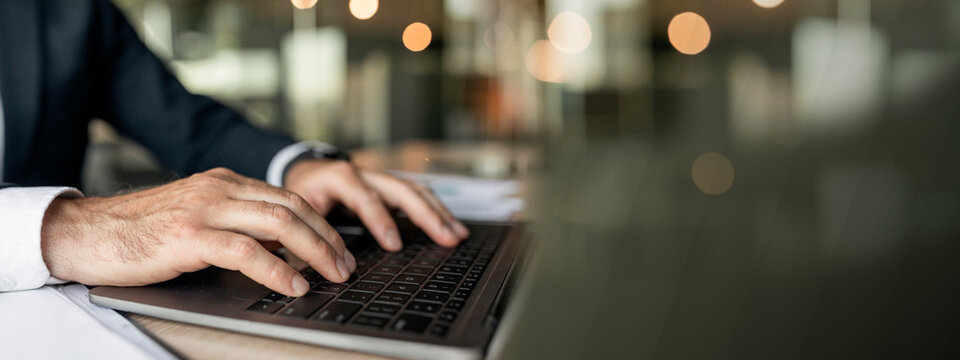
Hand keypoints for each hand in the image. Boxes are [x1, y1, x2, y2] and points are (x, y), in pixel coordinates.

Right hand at [40, 168, 354, 296]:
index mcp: (225, 182)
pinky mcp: (190, 236)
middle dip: (328, 238)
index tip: (340, 248)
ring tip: (332, 275)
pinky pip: (247, 251)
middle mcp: (220, 189)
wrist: (87, 232)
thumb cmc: (141, 231)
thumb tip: (281, 246)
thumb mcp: (197, 215)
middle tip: (346, 265)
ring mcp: (205, 210)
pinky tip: (293, 284)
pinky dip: (278, 270)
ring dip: (315, 252)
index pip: (288, 197)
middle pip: (293, 208)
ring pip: (280, 224)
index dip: (321, 224)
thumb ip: (236, 221)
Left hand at [284, 159, 468, 251]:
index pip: (365, 198)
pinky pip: (417, 196)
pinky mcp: (390, 186)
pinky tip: (451, 226)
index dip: (381, 221)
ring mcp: (381, 178)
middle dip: (426, 215)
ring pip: (415, 191)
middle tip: (445, 238)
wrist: (305, 171)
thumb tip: (323, 264)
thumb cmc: (302, 193)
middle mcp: (365, 173)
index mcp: (339, 177)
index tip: (394, 245)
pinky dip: (436, 211)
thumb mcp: (298, 209)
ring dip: (439, 213)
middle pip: (402, 190)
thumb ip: (310, 233)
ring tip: (457, 234)